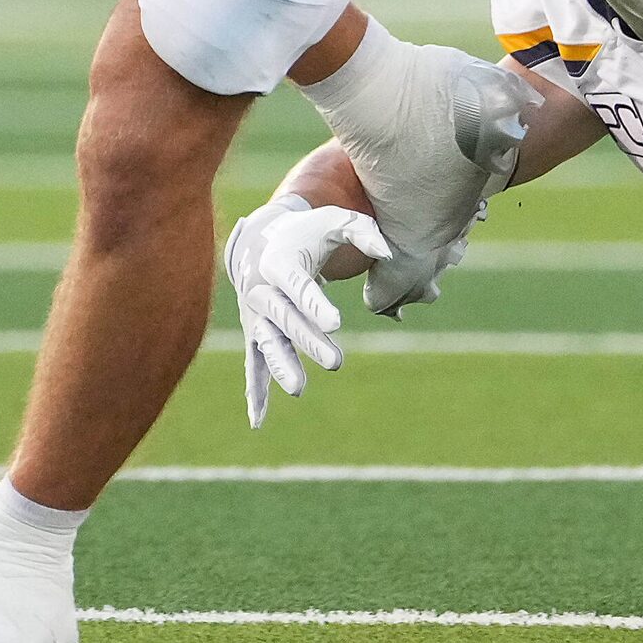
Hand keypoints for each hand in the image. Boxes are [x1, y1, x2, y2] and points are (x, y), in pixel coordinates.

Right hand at [225, 192, 391, 427]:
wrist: (262, 239)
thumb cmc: (306, 231)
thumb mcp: (334, 222)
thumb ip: (363, 233)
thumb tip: (389, 254)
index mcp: (279, 264)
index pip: (299, 288)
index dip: (315, 305)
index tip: (335, 323)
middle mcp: (261, 292)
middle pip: (286, 320)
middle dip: (309, 342)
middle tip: (337, 362)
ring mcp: (255, 316)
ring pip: (267, 345)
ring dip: (282, 367)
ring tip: (299, 390)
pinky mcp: (255, 333)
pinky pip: (253, 364)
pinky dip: (255, 392)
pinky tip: (257, 420)